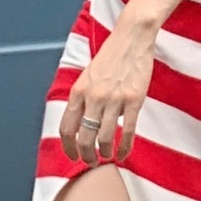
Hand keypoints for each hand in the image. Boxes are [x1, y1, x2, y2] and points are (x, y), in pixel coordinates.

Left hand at [60, 19, 155, 163]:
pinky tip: (123, 154)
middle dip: (86, 155)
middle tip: (91, 162)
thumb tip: (85, 124)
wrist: (131, 38)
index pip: (66, 128)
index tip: (73, 156)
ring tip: (107, 157)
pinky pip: (128, 131)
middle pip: (84, 137)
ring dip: (105, 152)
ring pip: (105, 137)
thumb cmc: (110, 57)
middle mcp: (93, 97)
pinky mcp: (134, 100)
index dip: (68, 147)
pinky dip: (125, 147)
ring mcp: (114, 99)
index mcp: (78, 91)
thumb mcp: (88, 76)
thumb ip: (84, 99)